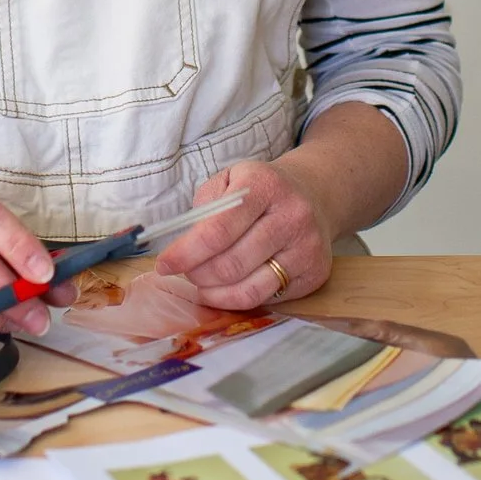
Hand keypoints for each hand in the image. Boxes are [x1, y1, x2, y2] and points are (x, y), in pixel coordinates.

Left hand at [152, 162, 333, 308]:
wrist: (314, 194)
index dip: (186, 253)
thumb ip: (205, 208)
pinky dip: (240, 299)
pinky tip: (232, 287)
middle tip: (189, 272)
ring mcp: (307, 246)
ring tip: (205, 285)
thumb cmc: (261, 191)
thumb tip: (183, 249)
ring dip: (216, 294)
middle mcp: (292, 215)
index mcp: (264, 185)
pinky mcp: (315, 272)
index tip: (165, 265)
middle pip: (231, 265)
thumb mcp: (230, 180)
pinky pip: (268, 299)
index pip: (218, 230)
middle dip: (199, 275)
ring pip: (250, 290)